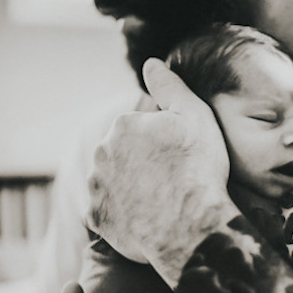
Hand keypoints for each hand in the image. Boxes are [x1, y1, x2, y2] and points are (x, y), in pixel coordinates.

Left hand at [89, 58, 234, 279]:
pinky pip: (107, 208)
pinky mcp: (95, 217)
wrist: (191, 229)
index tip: (181, 157)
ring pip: (113, 178)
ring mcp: (95, 186)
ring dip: (130, 185)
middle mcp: (100, 152)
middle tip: (173, 178)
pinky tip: (147, 215)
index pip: (141, 128)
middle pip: (124, 152)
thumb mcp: (195, 117)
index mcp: (123, 124)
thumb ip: (170, 86)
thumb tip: (150, 63)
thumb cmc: (198, 170)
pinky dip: (122, 210)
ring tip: (161, 199)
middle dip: (142, 161)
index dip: (164, 142)